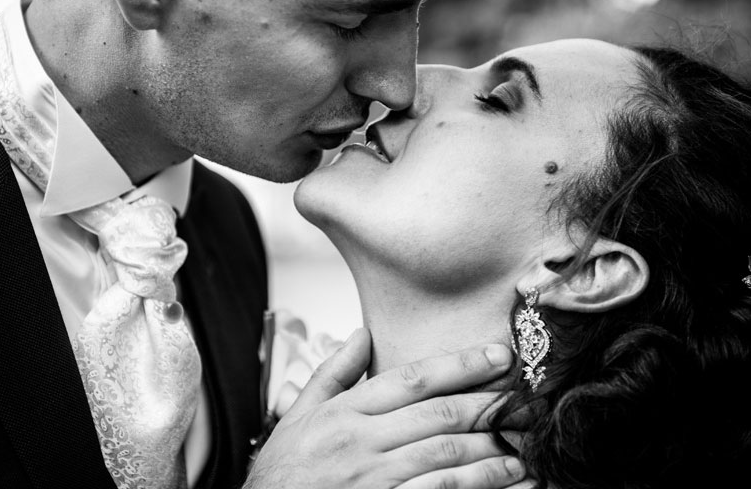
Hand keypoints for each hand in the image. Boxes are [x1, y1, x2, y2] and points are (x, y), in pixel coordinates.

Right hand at [247, 330, 531, 488]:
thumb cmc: (282, 476)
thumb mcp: (297, 416)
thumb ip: (332, 373)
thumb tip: (362, 333)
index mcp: (346, 412)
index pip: (414, 379)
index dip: (460, 365)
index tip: (497, 357)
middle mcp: (364, 443)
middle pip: (438, 415)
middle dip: (488, 403)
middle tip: (525, 397)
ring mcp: (375, 482)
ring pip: (445, 458)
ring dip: (490, 451)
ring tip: (522, 446)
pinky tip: (500, 485)